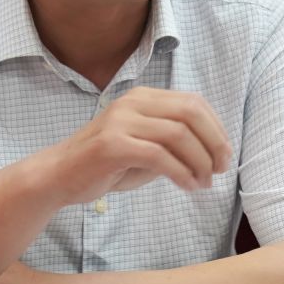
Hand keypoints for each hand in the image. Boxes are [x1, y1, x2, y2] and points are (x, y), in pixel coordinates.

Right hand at [51, 86, 231, 205]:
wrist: (59, 176)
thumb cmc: (105, 165)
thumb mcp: (144, 146)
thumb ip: (173, 143)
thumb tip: (214, 152)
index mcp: (142, 97)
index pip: (193, 102)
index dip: (216, 129)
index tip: (224, 156)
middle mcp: (132, 103)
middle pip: (190, 113)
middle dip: (214, 142)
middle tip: (221, 169)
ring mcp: (121, 121)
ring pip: (178, 134)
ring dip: (199, 162)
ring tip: (204, 183)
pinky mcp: (113, 145)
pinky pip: (159, 156)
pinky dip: (181, 173)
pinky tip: (187, 186)